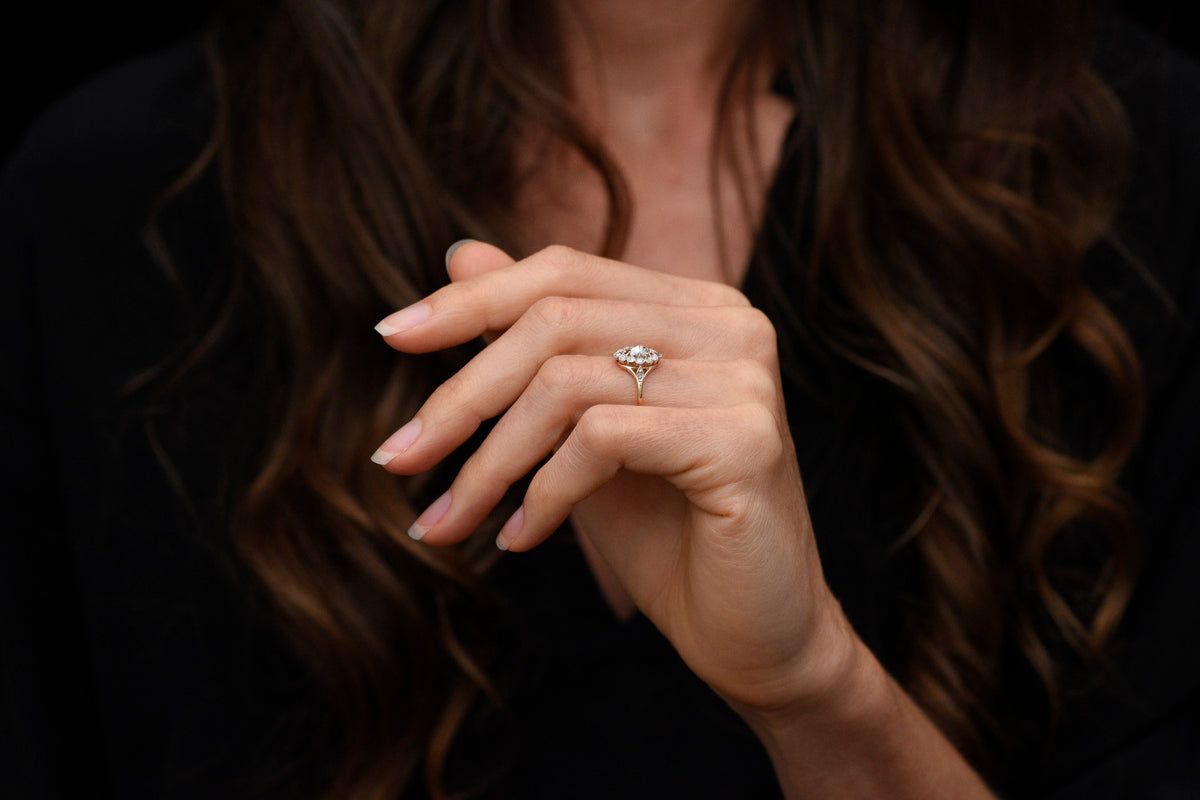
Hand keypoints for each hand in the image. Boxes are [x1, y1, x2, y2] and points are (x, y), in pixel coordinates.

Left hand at [372, 242, 856, 712]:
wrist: (755, 635)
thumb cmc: (666, 532)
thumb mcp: (579, 429)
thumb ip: (533, 343)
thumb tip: (460, 251)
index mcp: (696, 308)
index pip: (565, 271)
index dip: (472, 299)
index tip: (390, 336)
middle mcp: (730, 325)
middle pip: (554, 321)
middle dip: (461, 395)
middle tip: (397, 459)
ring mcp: (744, 378)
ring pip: (566, 383)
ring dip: (488, 462)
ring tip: (449, 523)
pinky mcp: (744, 439)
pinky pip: (600, 440)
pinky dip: (542, 493)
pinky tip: (524, 539)